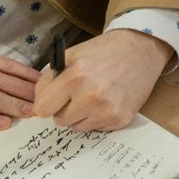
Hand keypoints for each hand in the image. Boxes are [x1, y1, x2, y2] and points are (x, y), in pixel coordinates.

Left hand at [33, 30, 170, 132]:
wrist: (141, 50)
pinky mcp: (120, 120)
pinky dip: (97, 117)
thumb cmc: (104, 51)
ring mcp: (107, 111)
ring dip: (80, 115)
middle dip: (64, 108)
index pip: (42, 109)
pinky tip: (107, 100)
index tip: (53, 97)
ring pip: (76, 127)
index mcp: (75, 77)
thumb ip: (49, 78)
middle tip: (76, 94)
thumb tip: (37, 102)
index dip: (46, 101)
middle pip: (59, 120)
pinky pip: (96, 128)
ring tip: (94, 96)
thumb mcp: (72, 55)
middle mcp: (91, 97)